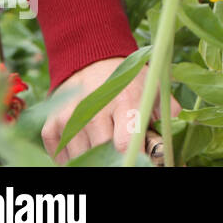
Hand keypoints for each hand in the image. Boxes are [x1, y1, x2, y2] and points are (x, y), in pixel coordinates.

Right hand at [42, 57, 181, 163]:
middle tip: (122, 152)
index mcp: (125, 101)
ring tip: (106, 143)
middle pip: (102, 154)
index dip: (134, 158)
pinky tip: (88, 144)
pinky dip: (75, 158)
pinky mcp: (51, 126)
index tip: (140, 160)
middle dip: (115, 158)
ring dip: (95, 158)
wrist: (94, 63)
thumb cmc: (130, 83)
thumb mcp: (155, 92)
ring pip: (81, 159)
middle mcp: (93, 110)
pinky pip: (62, 158)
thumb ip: (167, 121)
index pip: (125, 145)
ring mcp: (68, 118)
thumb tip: (172, 154)